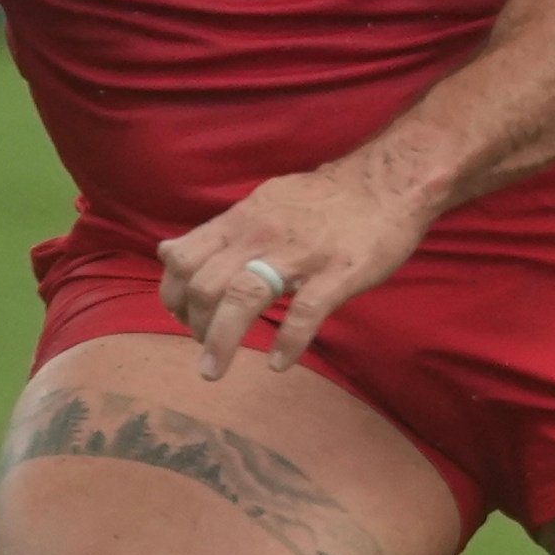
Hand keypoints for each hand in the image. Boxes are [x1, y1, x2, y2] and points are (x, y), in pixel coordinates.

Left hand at [158, 160, 433, 379]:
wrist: (387, 182)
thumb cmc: (322, 201)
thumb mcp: (259, 205)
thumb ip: (215, 234)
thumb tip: (167, 252)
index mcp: (242, 220)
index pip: (185, 259)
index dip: (174, 295)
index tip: (183, 317)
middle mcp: (261, 235)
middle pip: (207, 284)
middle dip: (195, 325)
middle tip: (204, 349)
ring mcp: (300, 254)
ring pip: (244, 298)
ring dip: (222, 341)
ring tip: (213, 371)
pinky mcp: (338, 272)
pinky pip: (305, 312)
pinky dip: (287, 342)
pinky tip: (279, 363)